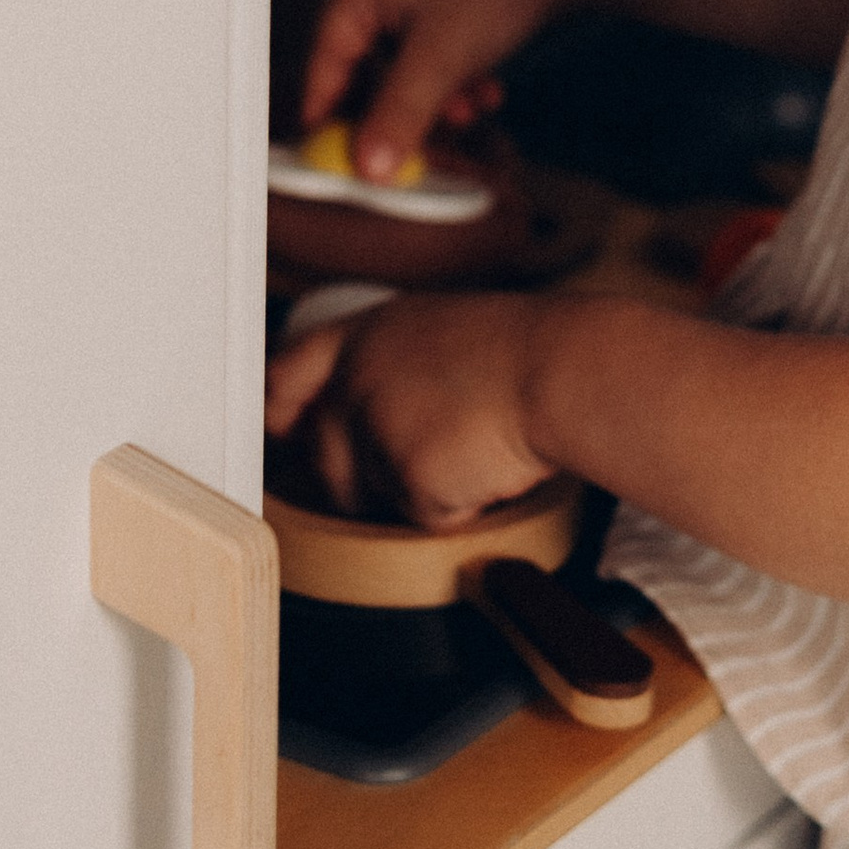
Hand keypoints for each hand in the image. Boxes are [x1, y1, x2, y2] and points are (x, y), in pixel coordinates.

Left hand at [265, 293, 561, 532]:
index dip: (281, 408)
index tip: (282, 431)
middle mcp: (359, 376)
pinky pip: (422, 516)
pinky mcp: (407, 476)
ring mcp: (377, 427)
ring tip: (474, 449)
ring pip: (374, 494)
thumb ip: (394, 367)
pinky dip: (457, 507)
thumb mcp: (445, 334)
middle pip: (323, 454)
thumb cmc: (531, 353)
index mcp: (369, 332)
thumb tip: (368, 416)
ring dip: (417, 490)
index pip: (288, 373)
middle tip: (417, 465)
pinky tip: (488, 469)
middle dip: (355, 480)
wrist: (568, 371)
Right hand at [299, 0, 593, 179]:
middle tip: (407, 149)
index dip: (326, 102)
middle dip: (396, 104)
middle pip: (370, 56)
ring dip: (436, 94)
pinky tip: (488, 91)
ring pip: (412, 56)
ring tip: (470, 113)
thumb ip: (400, 113)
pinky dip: (459, 73)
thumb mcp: (445, 57)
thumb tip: (365, 169)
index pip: (328, 48)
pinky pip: (442, 43)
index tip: (326, 149)